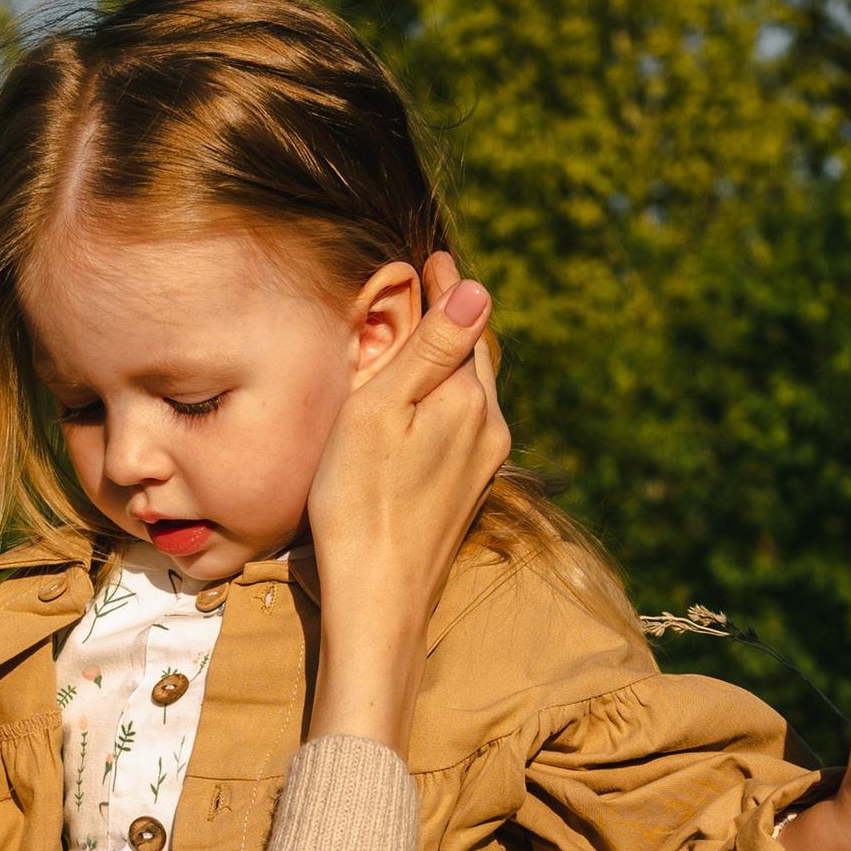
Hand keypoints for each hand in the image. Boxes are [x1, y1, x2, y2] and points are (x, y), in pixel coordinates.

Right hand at [306, 249, 508, 753]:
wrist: (377, 596)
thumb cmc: (360, 499)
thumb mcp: (381, 408)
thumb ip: (430, 347)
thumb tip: (478, 287)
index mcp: (470, 400)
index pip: (464, 322)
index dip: (445, 285)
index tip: (431, 253)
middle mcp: (490, 430)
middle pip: (475, 357)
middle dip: (452, 319)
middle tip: (429, 283)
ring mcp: (484, 465)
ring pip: (471, 393)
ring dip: (450, 360)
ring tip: (424, 334)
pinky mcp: (467, 493)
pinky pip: (463, 426)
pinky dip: (445, 399)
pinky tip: (423, 403)